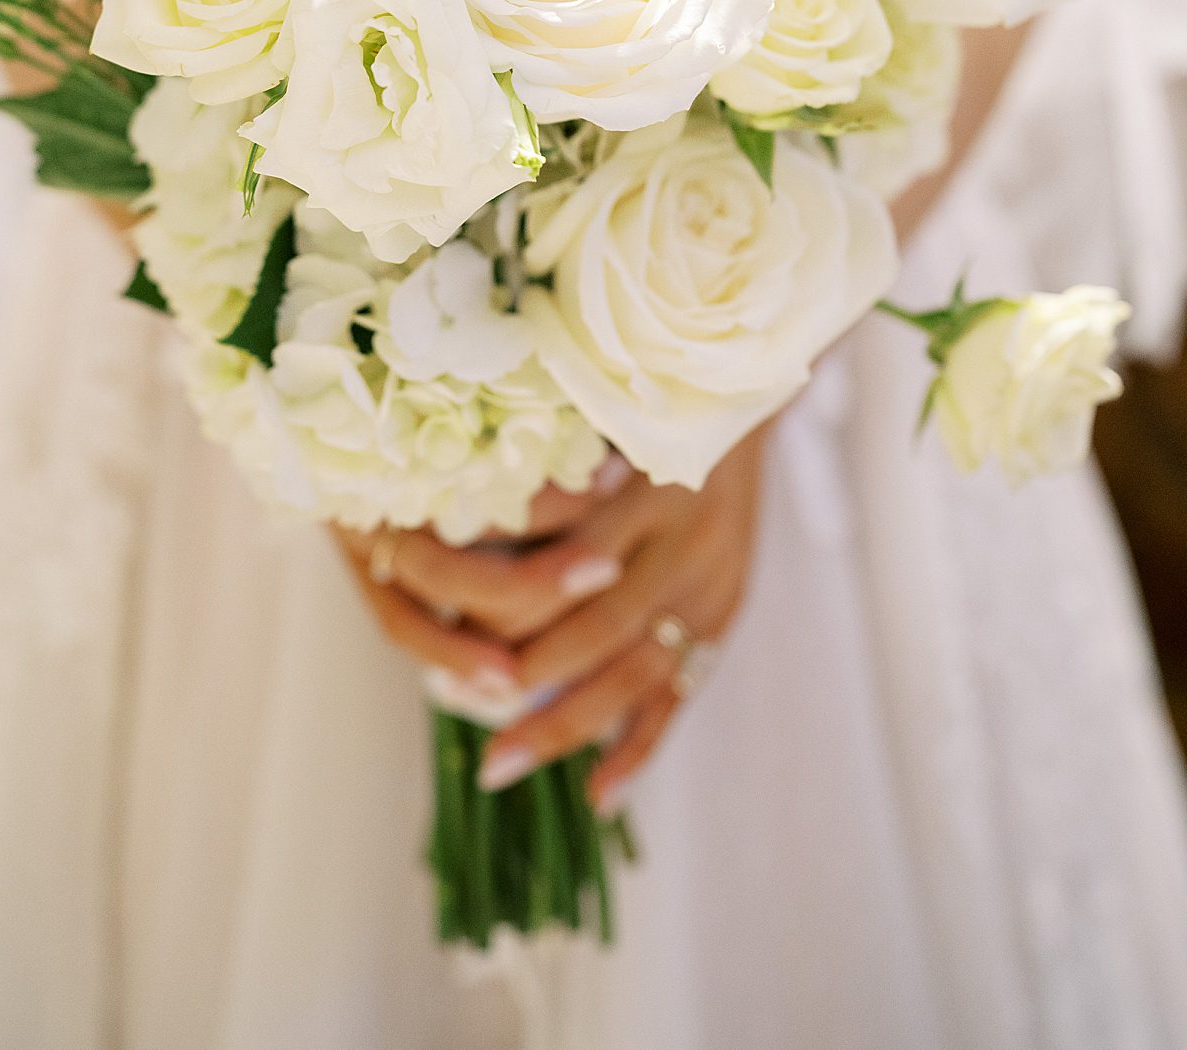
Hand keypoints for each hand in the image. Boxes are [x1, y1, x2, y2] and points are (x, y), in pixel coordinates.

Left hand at [334, 430, 767, 811]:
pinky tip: (598, 795)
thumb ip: (548, 463)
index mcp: (650, 484)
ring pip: (636, 673)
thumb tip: (457, 509)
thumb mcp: (603, 413)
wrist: (747, 391)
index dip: (505, 596)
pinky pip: (681, 692)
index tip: (439, 618)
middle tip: (453, 702)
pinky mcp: (727, 612)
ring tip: (500, 766)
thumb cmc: (651, 398)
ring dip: (568, 726)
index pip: (567, 557)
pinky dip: (640, 747)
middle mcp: (688, 541)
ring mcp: (713, 586)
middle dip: (528, 675)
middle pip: (598, 625)